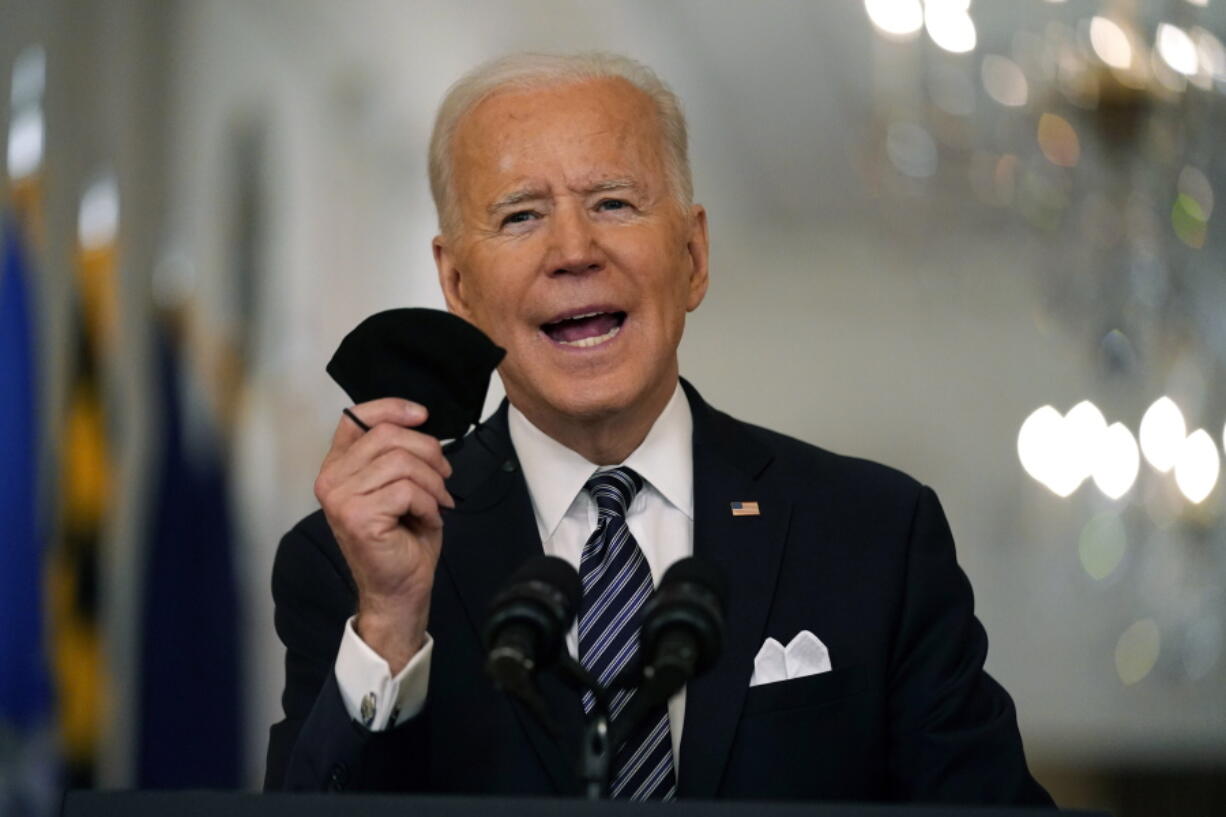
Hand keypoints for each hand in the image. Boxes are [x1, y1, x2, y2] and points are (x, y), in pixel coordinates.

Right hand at [313, 398, 454, 672]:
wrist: (400, 589)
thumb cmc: (402, 538)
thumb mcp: (399, 485)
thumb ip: (396, 453)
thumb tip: (420, 421)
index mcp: (338, 467)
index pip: (355, 418)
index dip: (392, 408)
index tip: (423, 415)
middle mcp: (330, 479)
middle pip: (387, 436)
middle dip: (429, 452)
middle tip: (444, 477)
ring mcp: (340, 499)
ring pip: (401, 462)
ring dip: (433, 482)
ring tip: (438, 502)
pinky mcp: (358, 517)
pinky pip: (407, 490)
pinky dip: (429, 503)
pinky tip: (428, 519)